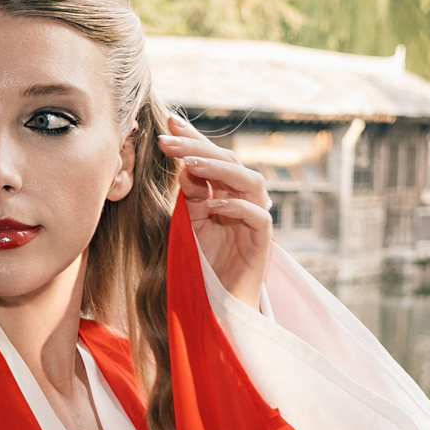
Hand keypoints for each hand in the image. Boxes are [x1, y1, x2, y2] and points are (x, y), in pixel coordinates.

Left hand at [157, 112, 270, 308]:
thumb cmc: (203, 265)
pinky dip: (238, 207)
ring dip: (220, 170)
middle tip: (167, 141)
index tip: (169, 123)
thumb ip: (189, 197)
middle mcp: (242, 202)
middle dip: (198, 148)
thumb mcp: (189, 226)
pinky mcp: (262, 243)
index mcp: (224, 193)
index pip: (212, 158)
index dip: (194, 138)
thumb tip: (184, 165)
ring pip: (251, 182)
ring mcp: (255, 221)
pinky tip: (214, 205)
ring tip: (190, 165)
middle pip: (231, 162)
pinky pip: (259, 217)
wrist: (217, 306)